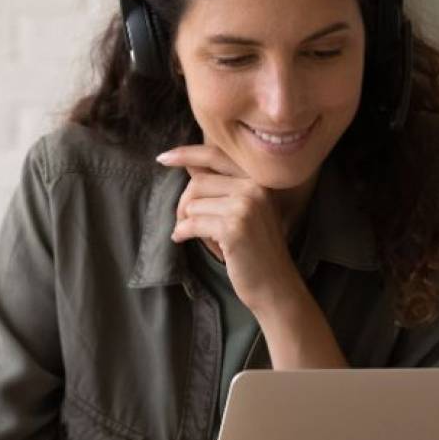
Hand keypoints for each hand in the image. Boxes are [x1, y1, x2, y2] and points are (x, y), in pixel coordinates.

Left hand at [157, 144, 302, 316]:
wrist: (275, 285)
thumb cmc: (256, 249)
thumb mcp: (245, 211)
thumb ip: (221, 187)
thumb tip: (189, 165)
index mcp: (259, 179)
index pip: (216, 155)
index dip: (187, 154)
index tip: (163, 158)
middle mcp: (254, 187)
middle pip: (199, 182)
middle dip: (184, 203)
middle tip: (182, 222)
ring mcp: (245, 206)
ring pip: (194, 204)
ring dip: (186, 222)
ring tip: (195, 236)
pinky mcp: (233, 228)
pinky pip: (192, 223)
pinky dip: (182, 233)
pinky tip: (182, 239)